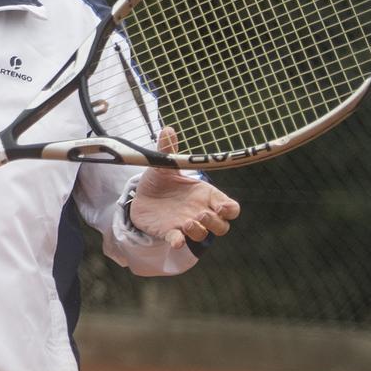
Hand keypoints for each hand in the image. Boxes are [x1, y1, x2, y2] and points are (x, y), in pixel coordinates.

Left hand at [128, 127, 241, 248]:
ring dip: (199, 231)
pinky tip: (176, 239)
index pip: (230, 207)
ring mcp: (185, 224)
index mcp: (205, 194)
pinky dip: (179, 242)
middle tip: (201, 213)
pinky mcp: (169, 233)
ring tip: (187, 221)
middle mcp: (199, 211)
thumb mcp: (164, 164)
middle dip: (216, 222)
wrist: (140, 195)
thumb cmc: (161, 180)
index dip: (230, 209)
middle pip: (222, 226)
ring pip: (203, 235)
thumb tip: (167, 129)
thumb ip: (168, 149)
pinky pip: (179, 241)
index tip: (221, 206)